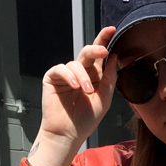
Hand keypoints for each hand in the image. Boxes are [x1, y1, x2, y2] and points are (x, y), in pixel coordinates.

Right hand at [28, 27, 118, 165]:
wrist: (68, 135)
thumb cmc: (85, 120)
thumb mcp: (104, 99)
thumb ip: (109, 79)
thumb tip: (113, 57)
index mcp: (94, 76)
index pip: (99, 56)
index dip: (104, 41)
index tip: (111, 30)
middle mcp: (80, 72)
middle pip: (88, 53)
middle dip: (96, 49)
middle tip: (103, 51)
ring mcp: (66, 75)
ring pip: (76, 63)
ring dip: (83, 76)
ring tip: (87, 91)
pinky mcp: (52, 78)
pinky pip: (61, 69)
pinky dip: (69, 76)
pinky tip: (75, 87)